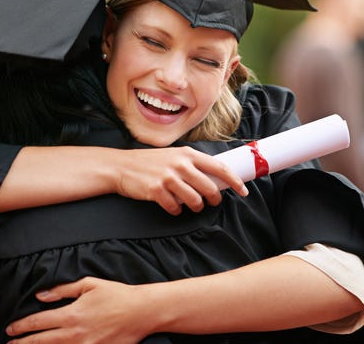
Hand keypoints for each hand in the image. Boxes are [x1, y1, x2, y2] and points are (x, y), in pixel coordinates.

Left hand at [6, 277, 148, 343]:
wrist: (142, 312)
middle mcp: (76, 334)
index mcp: (72, 314)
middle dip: (23, 343)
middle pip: (42, 341)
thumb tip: (41, 296)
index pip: (39, 322)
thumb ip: (62, 291)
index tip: (10, 329)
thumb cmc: (116, 295)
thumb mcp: (88, 285)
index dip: (21, 327)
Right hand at [115, 146, 245, 214]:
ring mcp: (168, 177)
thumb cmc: (149, 163)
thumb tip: (213, 178)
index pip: (219, 167)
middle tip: (211, 203)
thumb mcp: (173, 156)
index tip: (243, 191)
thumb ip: (191, 164)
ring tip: (192, 206)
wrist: (121, 166)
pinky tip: (173, 206)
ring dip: (196, 207)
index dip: (234, 181)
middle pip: (209, 188)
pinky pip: (175, 208)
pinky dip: (176, 210)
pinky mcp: (156, 190)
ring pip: (195, 200)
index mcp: (187, 154)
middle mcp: (180, 164)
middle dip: (213, 199)